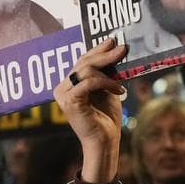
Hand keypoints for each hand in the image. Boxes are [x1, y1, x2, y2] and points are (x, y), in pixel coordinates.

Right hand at [54, 38, 127, 183]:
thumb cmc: (107, 118)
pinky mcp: (69, 101)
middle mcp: (62, 87)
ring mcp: (63, 94)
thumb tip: (114, 49)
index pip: (82, 60)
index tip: (112, 41)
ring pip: (86, 70)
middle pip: (83, 62)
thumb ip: (107, 73)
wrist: (105, 142)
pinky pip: (89, 82)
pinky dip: (106, 83)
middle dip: (104, 54)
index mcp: (70, 84)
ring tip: (121, 82)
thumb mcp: (109, 89)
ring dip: (108, 73)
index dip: (97, 50)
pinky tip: (119, 90)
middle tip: (123, 48)